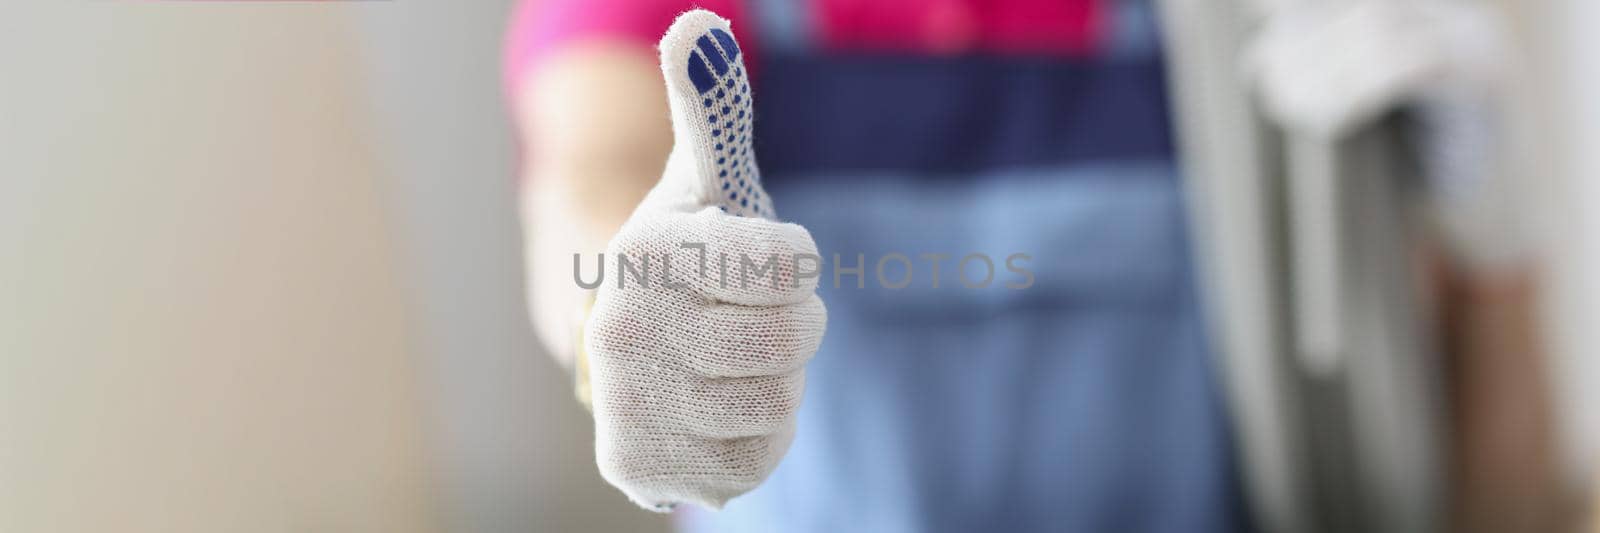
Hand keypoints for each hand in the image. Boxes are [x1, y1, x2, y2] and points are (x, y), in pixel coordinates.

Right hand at [584, 9, 826, 510]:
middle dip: (788, 326)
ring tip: (723, 361)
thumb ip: (712, 106)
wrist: (620, 339)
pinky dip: (751, 438)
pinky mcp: (646, 471)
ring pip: (778, 404)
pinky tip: (712, 412)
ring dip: (771, 383)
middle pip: (791, 340)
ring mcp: (631, 410)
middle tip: (743, 315)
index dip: (791, 264)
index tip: (750, 259)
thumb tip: (700, 26)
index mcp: (648, 253)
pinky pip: (755, 462)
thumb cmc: (684, 252)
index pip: (794, 266)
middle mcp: (624, 334)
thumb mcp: (703, 178)